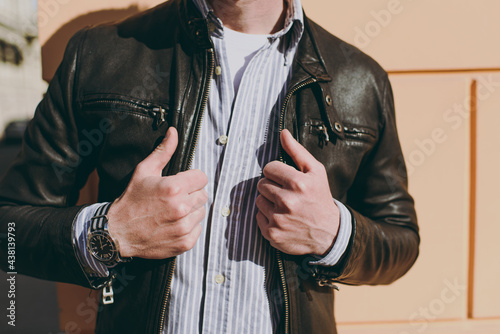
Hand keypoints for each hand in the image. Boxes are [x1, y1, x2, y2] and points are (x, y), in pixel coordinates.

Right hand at [107, 127, 207, 258]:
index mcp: (174, 188)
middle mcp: (181, 208)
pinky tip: (173, 224)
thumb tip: (174, 132)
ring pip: (201, 212)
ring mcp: (184, 227)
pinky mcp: (185, 242)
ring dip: (191, 211)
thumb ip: (163, 152)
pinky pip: (198, 229)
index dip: (191, 179)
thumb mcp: (144, 171)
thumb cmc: (131, 200)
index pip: (202, 178)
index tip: (181, 183)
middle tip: (173, 198)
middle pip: (203, 195)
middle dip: (190, 194)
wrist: (118, 233)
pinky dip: (189, 227)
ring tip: (172, 211)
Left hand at [256, 129, 339, 255]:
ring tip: (284, 206)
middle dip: (272, 186)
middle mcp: (287, 201)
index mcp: (298, 183)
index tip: (285, 179)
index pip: (269, 168)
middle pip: (261, 184)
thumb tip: (283, 133)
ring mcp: (279, 219)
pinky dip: (267, 217)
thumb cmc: (320, 198)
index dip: (276, 172)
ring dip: (268, 201)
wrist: (329, 233)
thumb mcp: (316, 172)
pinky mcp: (272, 234)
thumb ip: (297, 151)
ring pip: (259, 200)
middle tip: (285, 193)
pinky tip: (282, 218)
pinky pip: (258, 217)